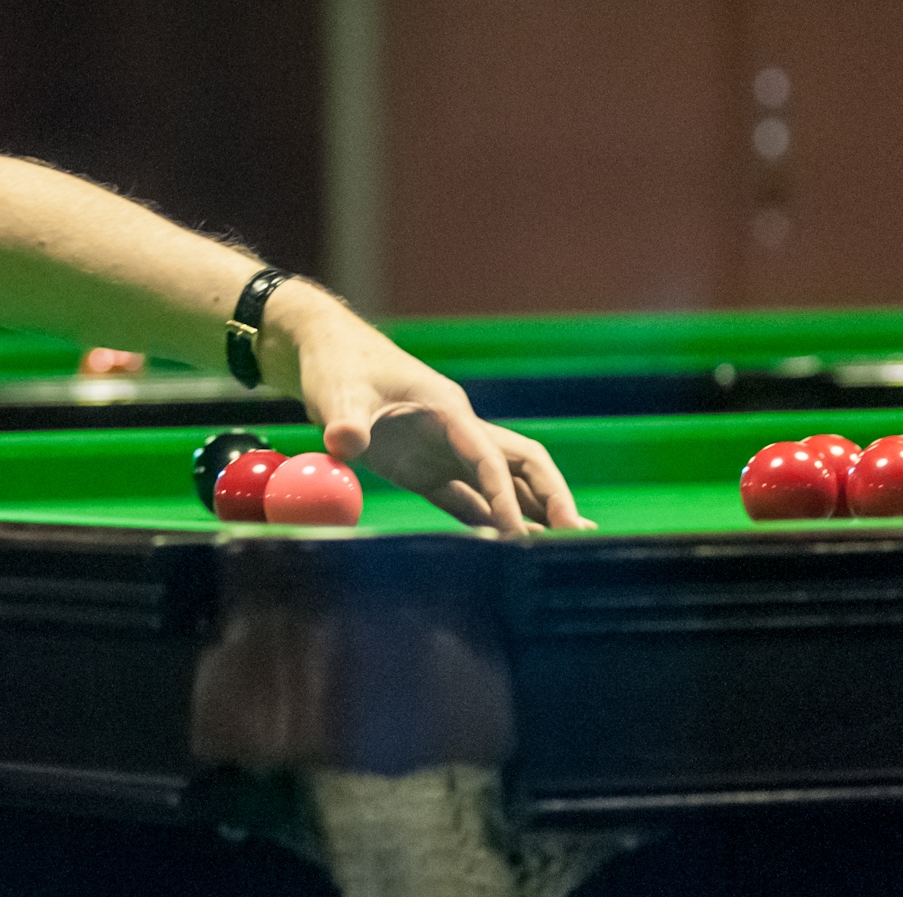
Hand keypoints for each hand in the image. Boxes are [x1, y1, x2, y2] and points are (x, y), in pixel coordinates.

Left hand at [261, 283, 590, 536]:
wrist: (325, 353)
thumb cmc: (338, 365)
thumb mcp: (338, 392)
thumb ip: (345, 421)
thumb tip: (344, 443)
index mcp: (448, 410)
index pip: (490, 457)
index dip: (506, 495)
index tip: (516, 532)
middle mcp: (457, 431)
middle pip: (520, 464)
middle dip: (551, 497)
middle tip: (578, 537)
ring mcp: (444, 451)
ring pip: (500, 484)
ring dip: (529, 513)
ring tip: (561, 549)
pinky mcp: (425, 468)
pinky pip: (467, 499)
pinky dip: (489, 521)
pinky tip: (509, 547)